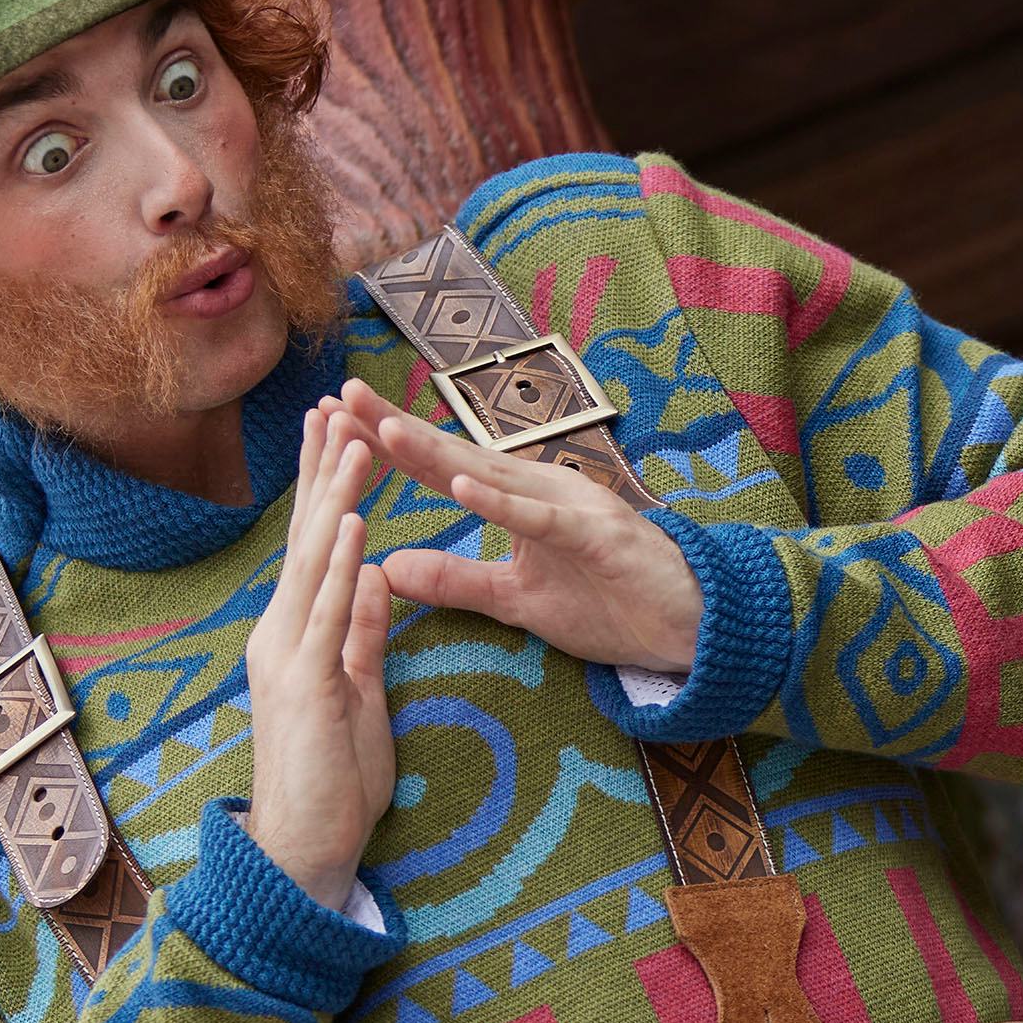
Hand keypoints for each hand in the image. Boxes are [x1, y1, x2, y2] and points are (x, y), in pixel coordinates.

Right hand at [244, 403, 396, 911]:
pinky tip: (356, 523)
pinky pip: (327, 614)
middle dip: (323, 470)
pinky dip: (342, 565)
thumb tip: (379, 579)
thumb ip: (365, 635)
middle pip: (306, 537)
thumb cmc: (331, 780)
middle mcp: (280, 634)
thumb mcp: (358, 692)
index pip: (315, 546)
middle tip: (337, 403)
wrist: (302, 850)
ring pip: (314, 562)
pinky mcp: (305, 685)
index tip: (340, 431)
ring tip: (355, 441)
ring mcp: (287, 656)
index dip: (327, 487)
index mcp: (295, 635)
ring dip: (336, 497)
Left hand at [335, 378, 704, 674]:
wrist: (689, 626)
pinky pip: (543, 518)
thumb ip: (455, 580)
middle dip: (396, 428)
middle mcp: (540, 489)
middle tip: (340, 396)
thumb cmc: (610, 603)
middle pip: (456, 455)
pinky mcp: (597, 535)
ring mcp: (571, 507)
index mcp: (517, 500)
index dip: (387, 445)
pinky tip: (462, 486)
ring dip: (438, 453)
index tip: (333, 424)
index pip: (440, 468)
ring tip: (385, 430)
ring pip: (493, 476)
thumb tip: (389, 566)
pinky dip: (503, 503)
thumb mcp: (516, 600)